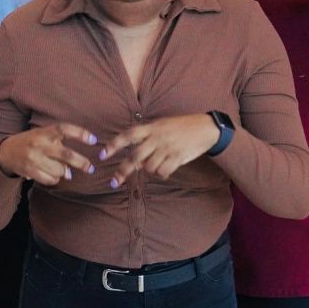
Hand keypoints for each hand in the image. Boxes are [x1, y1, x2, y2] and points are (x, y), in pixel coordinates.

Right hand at [0, 122, 99, 185]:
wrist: (6, 151)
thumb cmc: (32, 142)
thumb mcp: (44, 135)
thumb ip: (59, 145)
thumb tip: (71, 171)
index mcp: (44, 132)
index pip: (64, 129)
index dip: (80, 133)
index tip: (94, 140)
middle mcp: (39, 144)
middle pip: (66, 155)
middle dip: (81, 163)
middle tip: (91, 168)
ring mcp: (33, 158)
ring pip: (59, 170)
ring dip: (63, 172)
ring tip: (59, 169)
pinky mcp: (29, 170)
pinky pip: (50, 179)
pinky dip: (54, 179)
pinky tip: (50, 174)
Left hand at [98, 113, 221, 184]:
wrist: (206, 127)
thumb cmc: (181, 127)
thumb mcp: (162, 125)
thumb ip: (147, 139)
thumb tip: (135, 162)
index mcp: (151, 127)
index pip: (128, 135)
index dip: (113, 145)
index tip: (102, 155)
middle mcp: (157, 137)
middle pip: (134, 156)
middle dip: (122, 170)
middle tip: (114, 182)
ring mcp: (167, 147)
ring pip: (148, 166)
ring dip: (149, 170)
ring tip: (157, 166)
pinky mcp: (177, 157)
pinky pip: (163, 172)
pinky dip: (161, 174)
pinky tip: (166, 171)